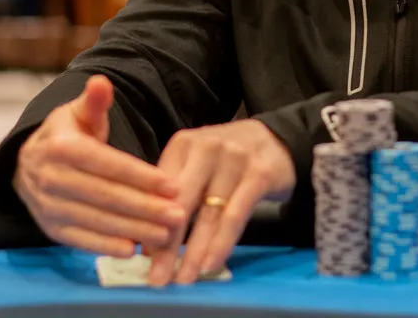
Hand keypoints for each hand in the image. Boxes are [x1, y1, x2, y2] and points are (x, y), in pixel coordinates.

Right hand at [14, 75, 188, 257]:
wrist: (26, 164)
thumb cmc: (65, 135)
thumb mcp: (78, 113)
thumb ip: (94, 101)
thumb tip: (101, 82)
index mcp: (61, 146)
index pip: (107, 163)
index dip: (140, 176)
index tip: (171, 186)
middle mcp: (50, 177)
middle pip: (104, 195)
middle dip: (144, 207)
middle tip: (178, 215)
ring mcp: (48, 206)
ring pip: (95, 220)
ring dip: (132, 229)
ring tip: (165, 235)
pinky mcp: (49, 228)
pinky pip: (79, 240)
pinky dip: (105, 246)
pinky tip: (133, 250)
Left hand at [145, 119, 296, 286]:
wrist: (277, 139)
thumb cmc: (227, 158)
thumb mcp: (197, 162)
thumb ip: (174, 192)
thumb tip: (149, 242)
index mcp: (183, 144)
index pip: (160, 191)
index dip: (148, 224)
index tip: (140, 257)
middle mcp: (206, 148)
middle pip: (181, 203)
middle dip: (167, 245)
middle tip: (157, 279)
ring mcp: (234, 159)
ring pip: (209, 213)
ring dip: (195, 252)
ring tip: (184, 279)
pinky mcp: (258, 174)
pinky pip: (236, 215)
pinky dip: (222, 243)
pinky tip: (211, 264)